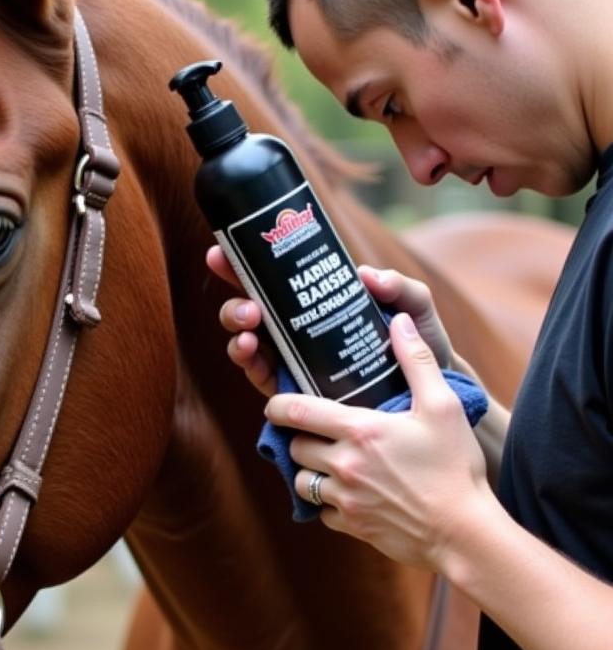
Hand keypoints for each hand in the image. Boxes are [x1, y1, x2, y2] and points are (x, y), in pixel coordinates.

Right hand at [206, 246, 456, 389]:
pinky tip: (253, 355)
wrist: (430, 397)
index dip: (239, 265)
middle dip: (234, 305)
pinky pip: (261, 379)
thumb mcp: (415, 311)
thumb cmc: (419, 349)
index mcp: (314, 303)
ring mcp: (291, 361)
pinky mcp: (295, 392)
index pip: (270, 280)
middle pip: (249, 311)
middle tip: (251, 307)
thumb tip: (365, 275)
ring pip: (248, 344)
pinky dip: (251, 366)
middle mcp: (295, 330)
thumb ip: (401, 288)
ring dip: (238, 336)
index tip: (219, 252)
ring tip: (250, 333)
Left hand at [267, 313, 488, 569]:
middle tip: (317, 432)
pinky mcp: (351, 526)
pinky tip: (347, 493)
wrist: (464, 533)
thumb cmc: (455, 467)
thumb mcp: (443, 406)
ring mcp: (344, 498)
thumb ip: (416, 361)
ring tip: (328, 463)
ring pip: (301, 481)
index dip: (278, 406)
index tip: (277, 404)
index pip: (296, 412)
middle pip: (295, 446)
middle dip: (300, 438)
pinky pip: (321, 512)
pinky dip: (326, 503)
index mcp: (360, 431)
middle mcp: (343, 465)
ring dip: (309, 471)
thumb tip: (398, 320)